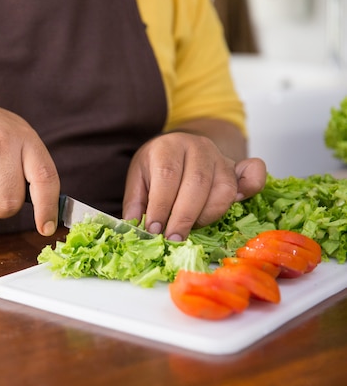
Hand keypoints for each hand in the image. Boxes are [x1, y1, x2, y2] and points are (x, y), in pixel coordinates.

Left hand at [122, 131, 265, 239]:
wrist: (178, 147)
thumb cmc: (156, 166)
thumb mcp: (138, 178)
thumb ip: (136, 201)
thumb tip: (134, 226)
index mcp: (168, 146)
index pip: (167, 176)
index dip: (162, 206)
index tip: (154, 230)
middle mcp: (197, 147)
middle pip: (196, 183)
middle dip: (184, 217)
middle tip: (173, 239)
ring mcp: (220, 156)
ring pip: (223, 188)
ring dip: (208, 215)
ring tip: (191, 228)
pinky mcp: (236, 167)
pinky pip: (252, 176)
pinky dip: (251, 190)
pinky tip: (236, 205)